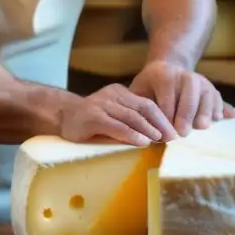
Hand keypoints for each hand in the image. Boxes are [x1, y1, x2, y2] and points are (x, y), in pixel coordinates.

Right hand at [59, 83, 176, 146]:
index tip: (175, 132)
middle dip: (160, 124)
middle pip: (143, 108)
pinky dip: (130, 134)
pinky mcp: (92, 117)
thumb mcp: (113, 115)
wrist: (60, 116)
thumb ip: (130, 119)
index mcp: (121, 93)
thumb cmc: (90, 121)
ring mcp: (102, 105)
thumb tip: (158, 136)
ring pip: (131, 117)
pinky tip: (142, 142)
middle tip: (173, 138)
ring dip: (148, 129)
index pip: (147, 104)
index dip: (162, 118)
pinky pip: (116, 126)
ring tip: (161, 140)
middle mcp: (113, 95)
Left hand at [130, 60, 234, 135]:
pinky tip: (220, 118)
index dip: (165, 117)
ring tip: (202, 127)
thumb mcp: (138, 92)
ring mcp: (200, 80)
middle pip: (189, 94)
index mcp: (164, 75)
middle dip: (186, 114)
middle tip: (182, 133)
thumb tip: (141, 130)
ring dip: (205, 111)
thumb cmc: (149, 87)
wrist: (166, 70)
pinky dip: (219, 107)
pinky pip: (218, 97)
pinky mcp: (211, 88)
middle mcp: (184, 75)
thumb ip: (140, 108)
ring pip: (207, 94)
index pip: (167, 97)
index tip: (162, 134)